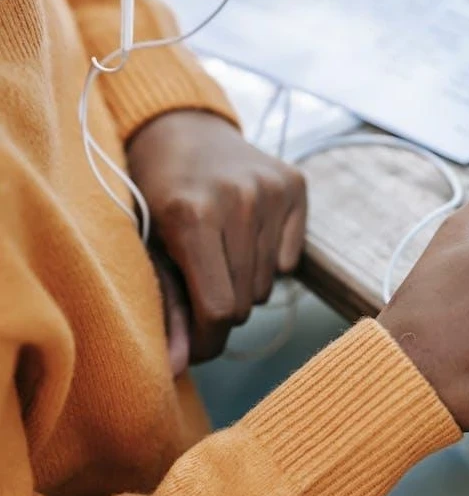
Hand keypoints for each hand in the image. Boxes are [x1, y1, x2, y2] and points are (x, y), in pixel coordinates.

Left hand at [128, 110, 306, 361]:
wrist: (178, 126)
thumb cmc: (152, 192)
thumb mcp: (146, 247)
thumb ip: (167, 308)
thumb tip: (178, 370)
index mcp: (192, 215)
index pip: (217, 310)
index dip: (207, 340)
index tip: (197, 345)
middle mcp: (238, 199)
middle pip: (244, 303)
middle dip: (222, 310)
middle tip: (200, 288)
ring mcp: (271, 190)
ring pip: (267, 286)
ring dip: (243, 285)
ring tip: (219, 255)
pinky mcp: (295, 185)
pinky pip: (289, 262)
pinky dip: (268, 262)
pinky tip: (245, 235)